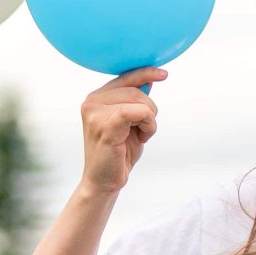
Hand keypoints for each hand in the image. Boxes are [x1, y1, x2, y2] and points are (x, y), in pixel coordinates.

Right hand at [76, 70, 164, 196]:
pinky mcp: (104, 125)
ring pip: (140, 100)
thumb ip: (134, 101)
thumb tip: (149, 80)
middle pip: (136, 89)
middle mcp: (91, 101)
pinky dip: (148, 124)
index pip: (124, 76)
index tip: (163, 74)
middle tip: (143, 130)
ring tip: (140, 136)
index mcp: (96, 98)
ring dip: (150, 120)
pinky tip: (143, 138)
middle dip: (150, 110)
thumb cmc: (118, 153)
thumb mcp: (130, 122)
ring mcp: (95, 112)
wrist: (104, 181)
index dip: (145, 73)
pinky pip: (138, 112)